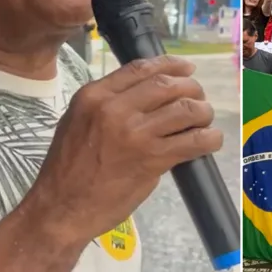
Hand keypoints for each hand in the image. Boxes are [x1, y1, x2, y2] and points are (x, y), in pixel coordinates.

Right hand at [30, 56, 218, 242]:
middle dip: (191, 88)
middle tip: (198, 99)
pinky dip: (209, 138)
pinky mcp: (151, 159)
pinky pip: (193, 141)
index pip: (141, 68)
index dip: (170, 65)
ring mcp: (135, 134)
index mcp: (95, 96)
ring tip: (204, 120)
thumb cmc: (67, 168)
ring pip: (185, 108)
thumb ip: (107, 103)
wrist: (61, 208)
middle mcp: (114, 109)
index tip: (187, 69)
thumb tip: (145, 94)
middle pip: (168, 85)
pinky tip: (210, 141)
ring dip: (203, 112)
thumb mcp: (77, 120)